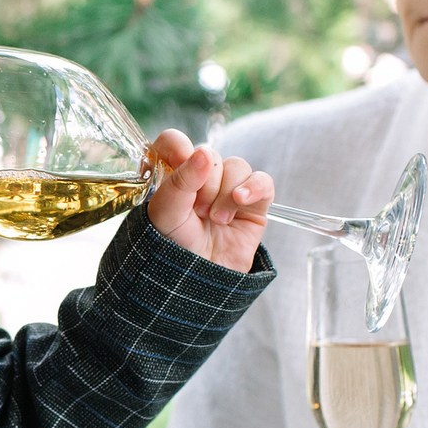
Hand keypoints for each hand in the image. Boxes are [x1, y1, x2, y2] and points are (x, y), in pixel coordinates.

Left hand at [144, 129, 273, 272]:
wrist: (198, 285)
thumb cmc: (173, 250)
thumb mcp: (165, 215)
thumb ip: (179, 181)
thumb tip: (203, 153)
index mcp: (172, 177)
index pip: (173, 143)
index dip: (177, 146)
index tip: (180, 159)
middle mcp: (200, 180)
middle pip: (210, 155)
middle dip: (205, 182)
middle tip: (198, 210)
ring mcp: (228, 191)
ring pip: (236, 166)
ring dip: (226, 191)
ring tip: (217, 220)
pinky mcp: (254, 205)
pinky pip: (263, 181)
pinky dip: (255, 187)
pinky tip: (242, 200)